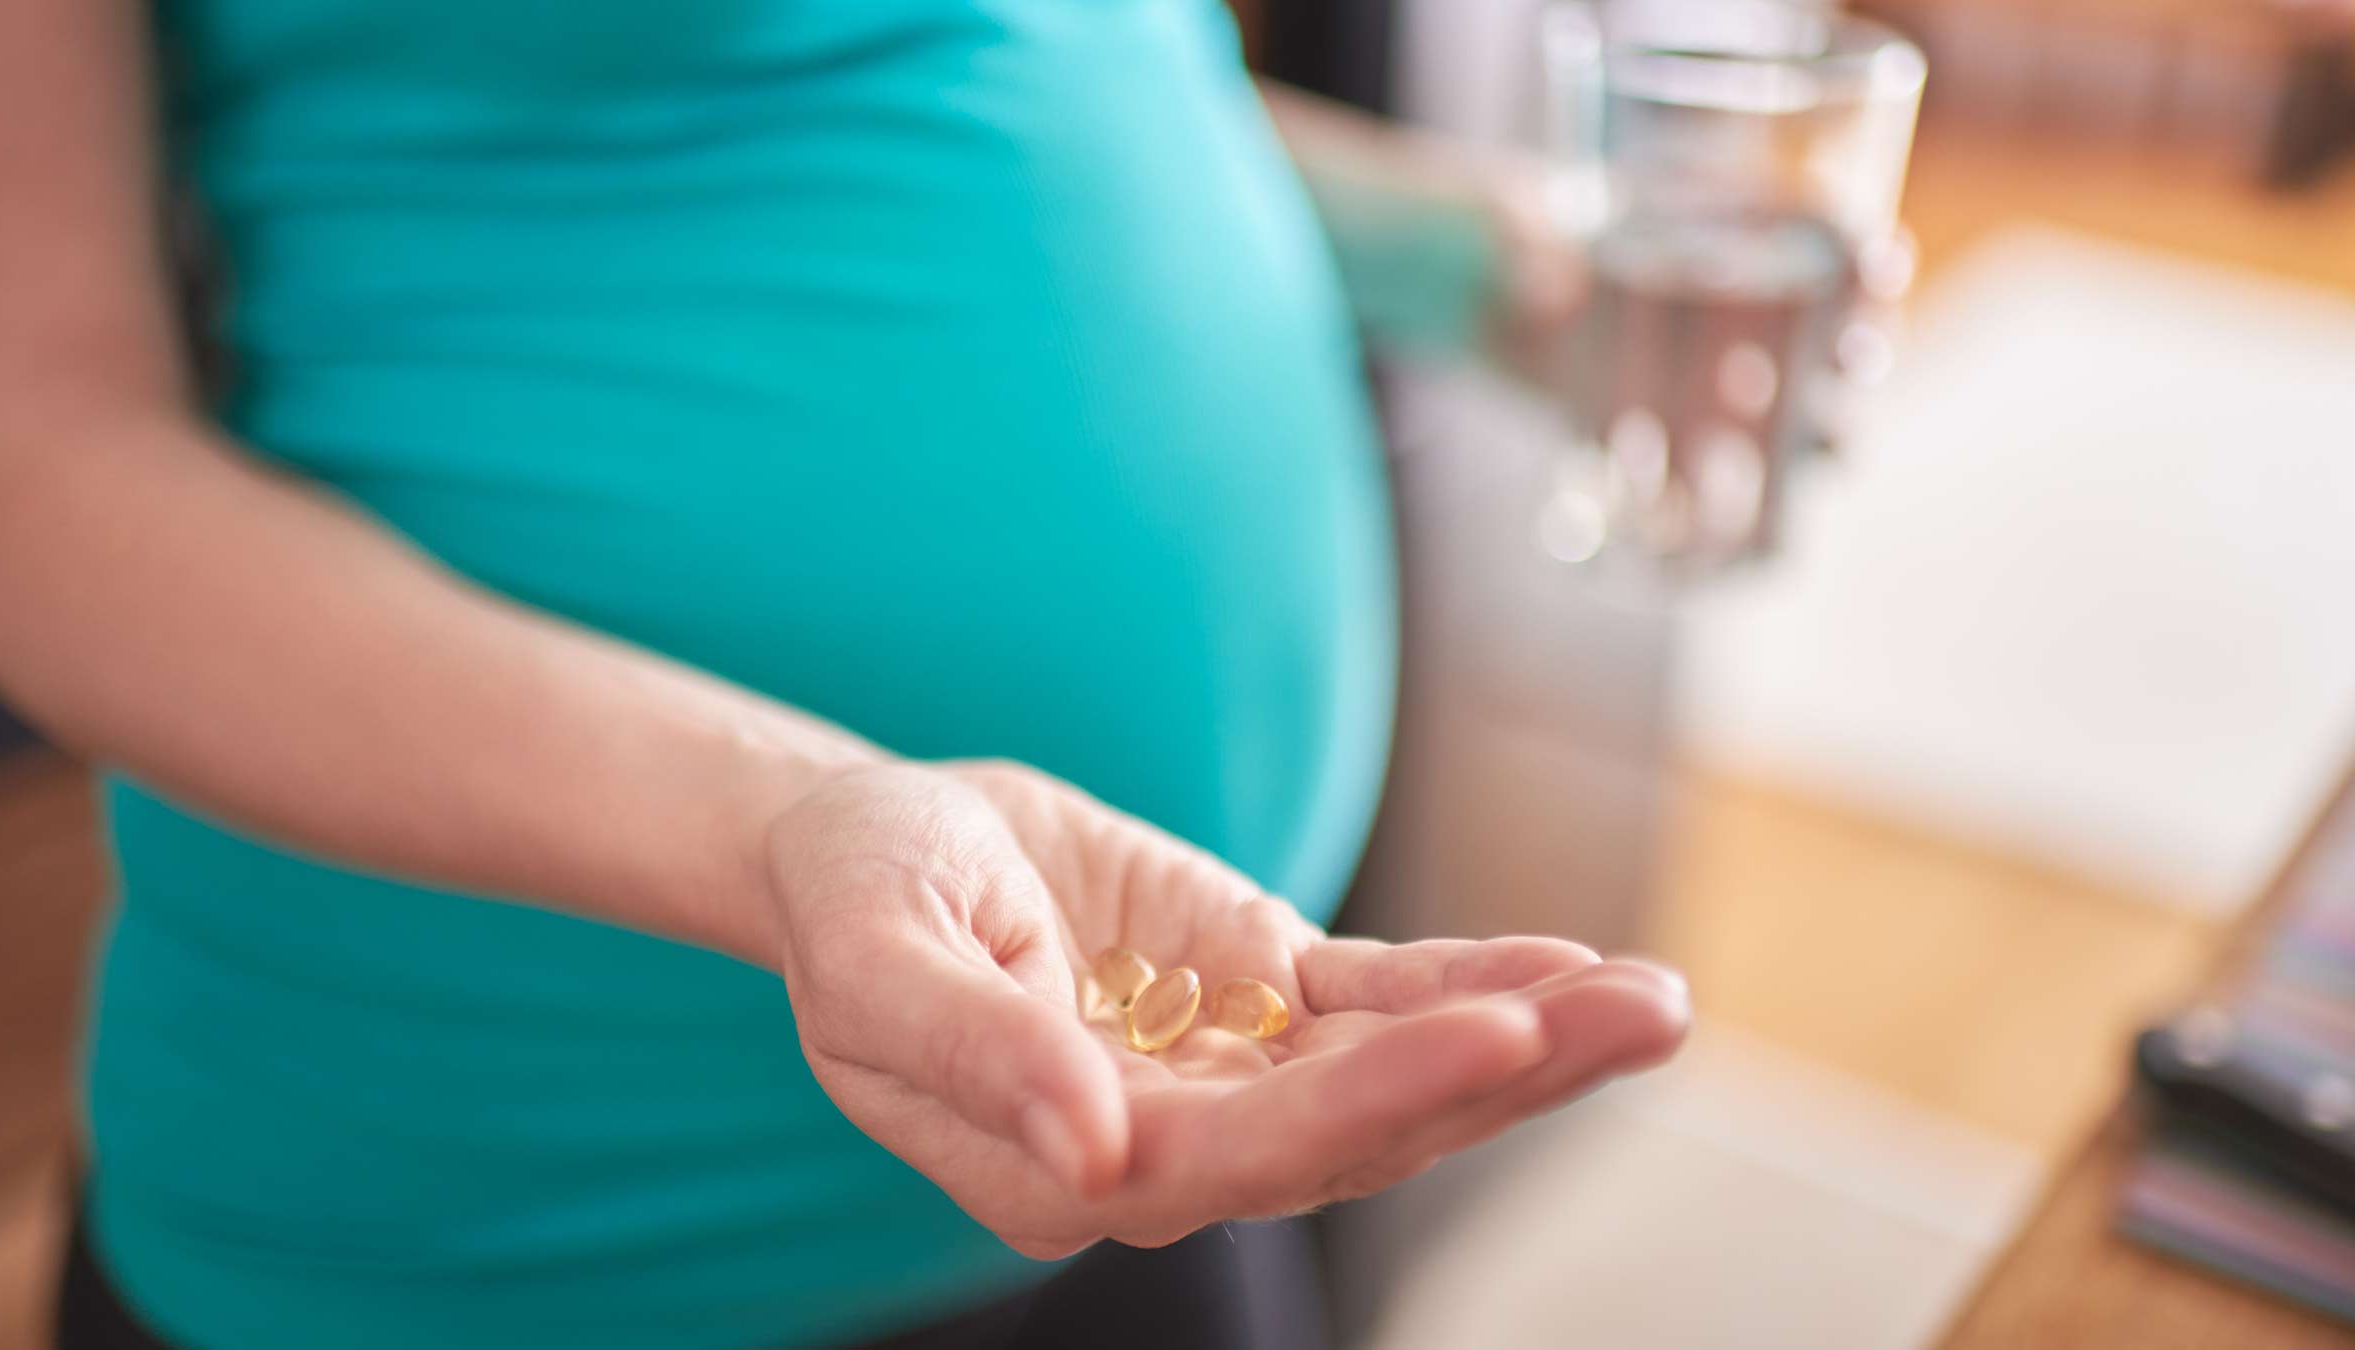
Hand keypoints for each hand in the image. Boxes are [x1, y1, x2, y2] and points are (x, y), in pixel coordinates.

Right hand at [764, 760, 1688, 1257]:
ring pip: (1398, 1072)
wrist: (877, 845)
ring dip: (1531, 1040)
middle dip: (1508, 1076)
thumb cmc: (854, 905)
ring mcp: (1231, 1068)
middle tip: (1642, 1015)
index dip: (1378, 1099)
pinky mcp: (1263, 993)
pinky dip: (1476, 982)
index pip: (1248, 1155)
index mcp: (1076, 1166)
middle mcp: (1175, 1141)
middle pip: (1362, 1128)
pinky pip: (1385, 999)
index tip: (1498, 1034)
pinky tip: (1572, 965)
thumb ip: (977, 1059)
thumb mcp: (876, 967)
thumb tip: (1097, 1155)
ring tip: (1656, 1002)